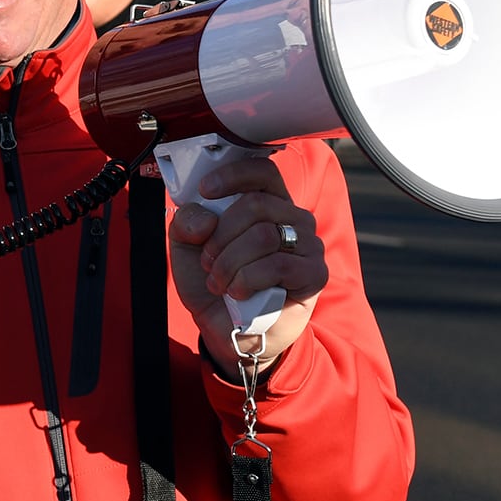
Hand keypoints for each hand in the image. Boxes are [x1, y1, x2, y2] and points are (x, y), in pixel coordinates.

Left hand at [166, 157, 327, 373]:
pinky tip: (238, 293)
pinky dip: (247, 280)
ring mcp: (307, 245)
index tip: (205, 190)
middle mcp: (292, 218)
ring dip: (230, 262)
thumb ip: (186, 223)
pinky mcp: (314, 274)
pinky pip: (278, 266)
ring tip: (219, 282)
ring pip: (263, 236)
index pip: (262, 172)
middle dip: (221, 236)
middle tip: (208, 261)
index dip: (234, 176)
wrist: (227, 329)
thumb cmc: (215, 283)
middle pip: (256, 205)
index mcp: (267, 204)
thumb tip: (205, 218)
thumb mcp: (187, 248)